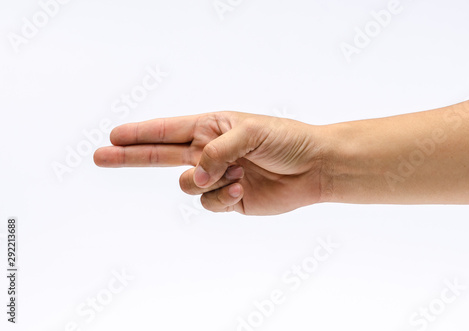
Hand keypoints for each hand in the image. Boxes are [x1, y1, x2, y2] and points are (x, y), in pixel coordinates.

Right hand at [94, 111, 326, 214]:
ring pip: (187, 186)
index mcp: (211, 128)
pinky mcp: (229, 200)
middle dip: (129, 157)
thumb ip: (217, 151)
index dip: (139, 134)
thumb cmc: (286, 140)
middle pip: (159, 156)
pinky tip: (242, 188)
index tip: (113, 135)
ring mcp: (217, 177)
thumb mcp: (250, 132)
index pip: (166, 130)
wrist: (313, 168)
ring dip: (205, 181)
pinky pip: (208, 204)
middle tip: (100, 156)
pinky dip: (222, 198)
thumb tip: (195, 175)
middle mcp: (209, 152)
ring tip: (233, 173)